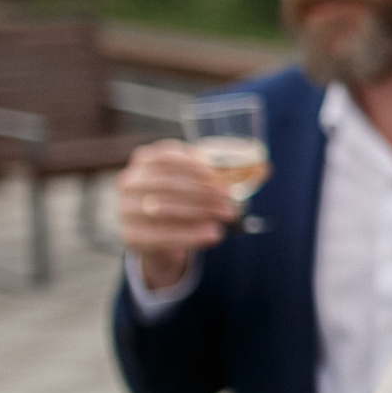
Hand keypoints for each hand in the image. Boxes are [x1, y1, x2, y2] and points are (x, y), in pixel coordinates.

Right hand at [116, 141, 234, 288]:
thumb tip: (266, 168)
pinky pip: (161, 236)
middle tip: (231, 202)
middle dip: (203, 193)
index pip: (166, 156)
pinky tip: (213, 234)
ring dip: (200, 213)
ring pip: (164, 209)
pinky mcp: (130, 236)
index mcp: (144, 159)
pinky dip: (190, 235)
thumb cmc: (186, 198)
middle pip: (168, 184)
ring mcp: (124, 209)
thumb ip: (226, 173)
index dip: (191, 164)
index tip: (216, 174)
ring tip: (228, 217)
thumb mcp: (200, 181)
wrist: (163, 234)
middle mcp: (129, 181)